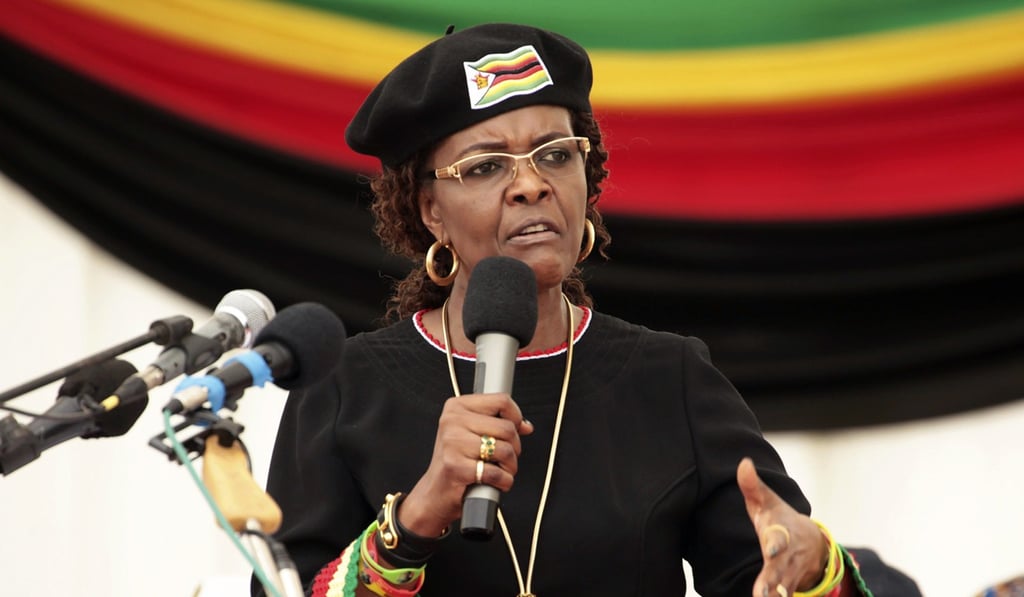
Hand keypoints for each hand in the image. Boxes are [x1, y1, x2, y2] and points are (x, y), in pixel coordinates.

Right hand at [398, 392, 533, 537]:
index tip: (514, 431)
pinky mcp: (456, 466)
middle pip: (507, 428)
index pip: (501, 400)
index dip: (515, 418)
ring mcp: (452, 443)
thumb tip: (524, 426)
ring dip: (510, 467)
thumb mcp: (472, 434)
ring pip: (505, 450)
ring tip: (499, 470)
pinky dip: (503, 482)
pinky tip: (494, 482)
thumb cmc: (455, 463)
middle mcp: (452, 421)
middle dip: (514, 448)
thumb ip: (498, 424)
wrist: (435, 492)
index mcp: (456, 407)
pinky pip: (496, 473)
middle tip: (503, 458)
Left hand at [737, 457, 828, 596]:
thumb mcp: (766, 502)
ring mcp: (791, 574)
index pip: (779, 538)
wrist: (812, 542)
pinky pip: (786, 596)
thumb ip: (752, 486)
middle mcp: (788, 556)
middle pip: (780, 570)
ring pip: (784, 589)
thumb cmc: (779, 519)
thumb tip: (743, 463)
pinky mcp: (790, 587)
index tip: (771, 550)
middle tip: (761, 595)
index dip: (775, 544)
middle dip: (772, 582)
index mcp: (781, 533)